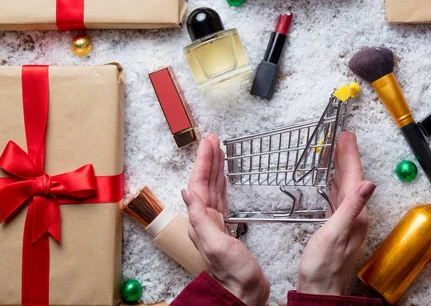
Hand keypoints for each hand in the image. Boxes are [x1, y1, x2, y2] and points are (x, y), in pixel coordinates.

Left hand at [181, 134, 269, 305]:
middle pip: (205, 182)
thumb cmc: (233, 272)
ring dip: (215, 169)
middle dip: (208, 160)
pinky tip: (224, 178)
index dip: (204, 162)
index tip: (209, 143)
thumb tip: (186, 191)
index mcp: (200, 221)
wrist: (243, 292)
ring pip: (214, 188)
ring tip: (219, 151)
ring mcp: (215, 223)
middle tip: (213, 139)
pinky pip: (222, 198)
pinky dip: (223, 184)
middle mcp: (205, 219)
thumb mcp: (216, 244)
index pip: (199, 184)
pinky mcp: (227, 228)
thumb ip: (200, 218)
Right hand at [297, 131, 375, 295]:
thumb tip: (369, 184)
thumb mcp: (335, 233)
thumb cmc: (323, 266)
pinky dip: (334, 185)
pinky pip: (337, 198)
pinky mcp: (336, 227)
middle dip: (346, 157)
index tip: (346, 136)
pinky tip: (330, 182)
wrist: (319, 289)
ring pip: (344, 187)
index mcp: (356, 214)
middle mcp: (355, 216)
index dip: (350, 155)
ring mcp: (346, 221)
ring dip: (340, 168)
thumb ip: (351, 207)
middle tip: (341, 137)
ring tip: (335, 152)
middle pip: (351, 179)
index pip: (355, 177)